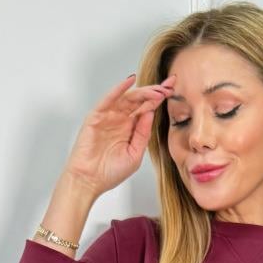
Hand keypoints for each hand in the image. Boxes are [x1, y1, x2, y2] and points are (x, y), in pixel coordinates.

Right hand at [63, 70, 177, 196]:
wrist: (89, 181)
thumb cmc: (110, 172)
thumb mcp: (135, 154)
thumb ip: (143, 134)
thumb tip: (150, 112)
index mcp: (131, 128)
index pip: (147, 109)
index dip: (159, 99)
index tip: (173, 90)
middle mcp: (120, 119)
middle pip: (139, 100)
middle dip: (155, 92)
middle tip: (169, 86)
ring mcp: (108, 117)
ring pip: (127, 98)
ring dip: (142, 91)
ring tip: (157, 89)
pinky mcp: (96, 116)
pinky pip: (108, 99)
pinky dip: (119, 89)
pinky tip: (130, 81)